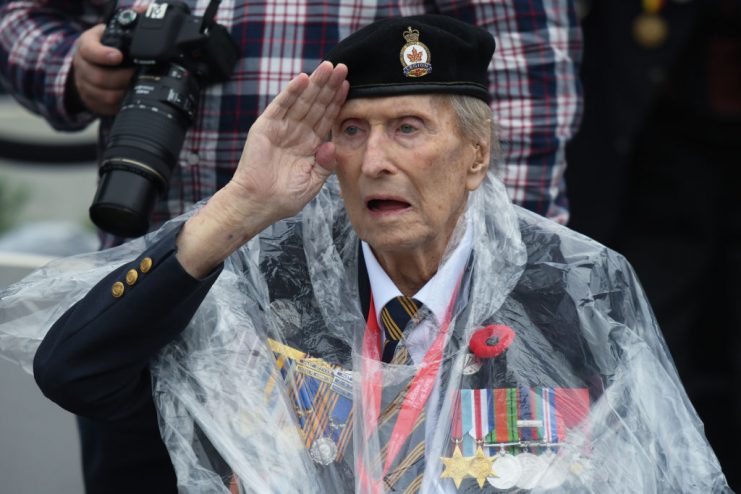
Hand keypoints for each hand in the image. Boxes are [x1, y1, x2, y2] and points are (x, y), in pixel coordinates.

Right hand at [69, 24, 135, 114]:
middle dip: (122, 78)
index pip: (89, 50)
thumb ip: (126, 26)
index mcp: (86, 45)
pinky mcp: (89, 100)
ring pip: (103, 95)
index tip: (118, 56)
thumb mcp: (111, 32)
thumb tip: (145, 13)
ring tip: (136, 87)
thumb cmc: (106, 47)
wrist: (91, 64)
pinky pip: (104, 107)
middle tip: (137, 75)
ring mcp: (83, 84)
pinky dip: (118, 104)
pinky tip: (128, 98)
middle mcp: (81, 65)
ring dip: (122, 93)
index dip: (103, 54)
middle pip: (99, 77)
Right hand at [226, 60, 348, 223]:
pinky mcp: (266, 126)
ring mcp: (282, 127)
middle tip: (343, 67)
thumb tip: (332, 144)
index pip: (327, 117)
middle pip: (317, 104)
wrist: (258, 203)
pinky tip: (303, 79)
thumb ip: (325, 164)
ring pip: (302, 100)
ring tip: (328, 67)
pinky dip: (291, 92)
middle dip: (329, 86)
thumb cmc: (285, 197)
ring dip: (314, 83)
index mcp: (311, 144)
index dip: (337, 101)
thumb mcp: (313, 182)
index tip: (348, 85)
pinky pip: (281, 106)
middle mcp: (298, 132)